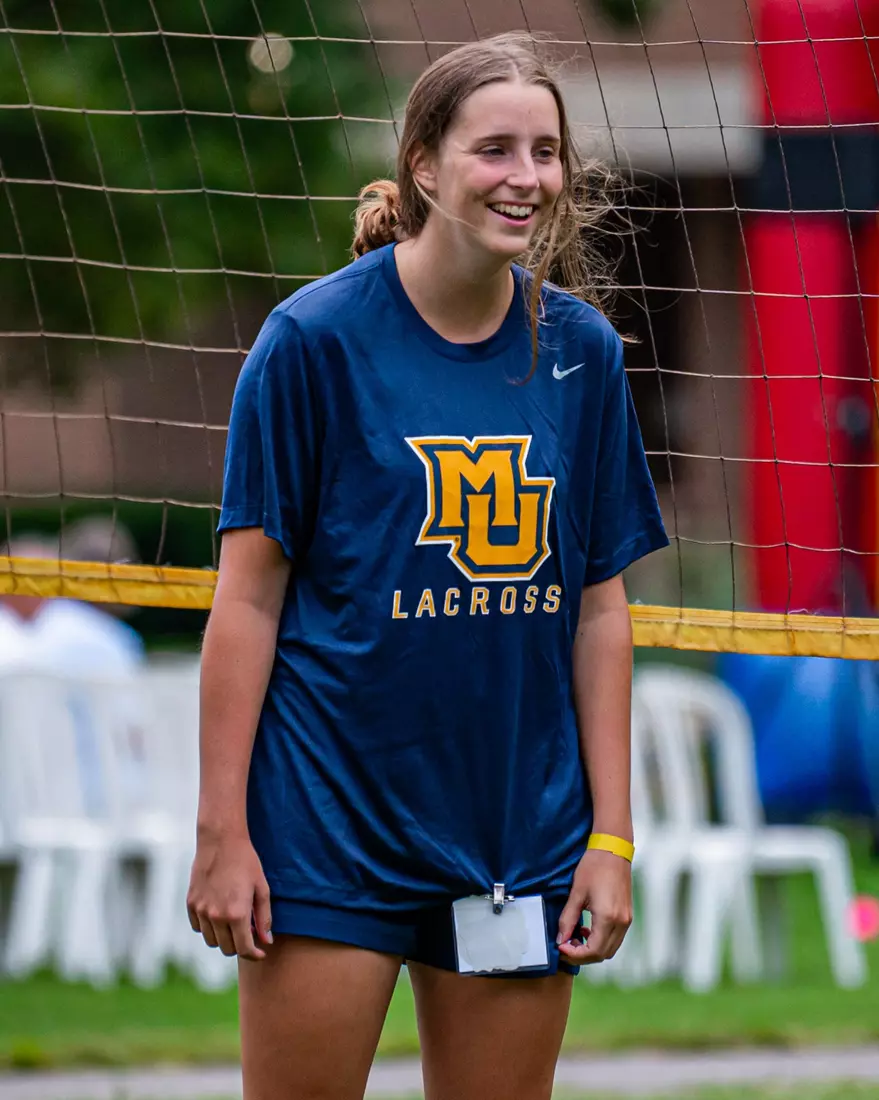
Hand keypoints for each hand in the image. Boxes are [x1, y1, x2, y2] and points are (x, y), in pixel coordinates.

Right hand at [187, 829, 272, 960]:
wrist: (220, 841)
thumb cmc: (245, 862)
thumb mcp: (262, 888)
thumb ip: (264, 917)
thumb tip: (266, 941)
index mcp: (237, 914)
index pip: (244, 949)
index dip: (254, 955)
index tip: (260, 953)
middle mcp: (216, 916)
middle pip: (227, 949)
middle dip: (240, 946)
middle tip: (248, 933)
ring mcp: (201, 911)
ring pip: (211, 941)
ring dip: (223, 938)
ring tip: (233, 922)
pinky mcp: (191, 904)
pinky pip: (198, 927)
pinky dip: (208, 927)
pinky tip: (218, 914)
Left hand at [556, 847, 632, 964]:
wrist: (613, 850)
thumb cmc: (594, 867)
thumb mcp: (576, 893)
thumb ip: (567, 919)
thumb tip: (560, 939)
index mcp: (608, 918)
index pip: (593, 951)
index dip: (575, 955)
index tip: (561, 947)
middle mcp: (621, 923)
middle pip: (602, 954)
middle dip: (582, 955)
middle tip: (565, 946)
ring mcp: (627, 920)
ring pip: (610, 949)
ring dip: (592, 950)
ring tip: (575, 938)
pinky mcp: (627, 916)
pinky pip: (615, 938)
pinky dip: (601, 941)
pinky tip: (587, 930)